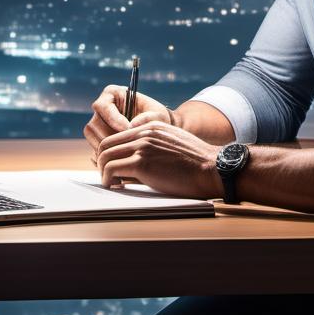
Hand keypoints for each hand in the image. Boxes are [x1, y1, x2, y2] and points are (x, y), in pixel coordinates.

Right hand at [83, 84, 173, 157]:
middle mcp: (99, 109)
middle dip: (110, 137)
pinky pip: (94, 152)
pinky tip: (121, 160)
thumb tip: (132, 125)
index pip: (102, 106)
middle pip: (93, 125)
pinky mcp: (95, 142)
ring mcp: (95, 126)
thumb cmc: (156, 118)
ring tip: (126, 154)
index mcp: (111, 94)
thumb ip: (148, 118)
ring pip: (91, 139)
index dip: (114, 119)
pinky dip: (106, 158)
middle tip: (127, 145)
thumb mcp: (158, 115)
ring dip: (107, 149)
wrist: (155, 132)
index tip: (129, 129)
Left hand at [96, 122, 220, 198]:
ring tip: (111, 184)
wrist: (211, 168)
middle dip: (102, 162)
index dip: (110, 153)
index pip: (118, 135)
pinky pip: (112, 169)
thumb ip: (153, 148)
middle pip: (107, 144)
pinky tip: (116, 188)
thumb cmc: (196, 163)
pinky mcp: (142, 162)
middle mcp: (144, 132)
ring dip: (103, 173)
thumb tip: (132, 165)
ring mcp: (143, 146)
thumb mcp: (173, 146)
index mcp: (152, 126)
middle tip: (107, 177)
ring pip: (105, 156)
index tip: (112, 167)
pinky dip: (108, 180)